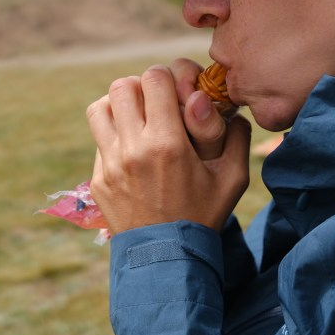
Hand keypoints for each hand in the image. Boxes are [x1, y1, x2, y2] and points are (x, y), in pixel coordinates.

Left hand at [87, 64, 250, 232]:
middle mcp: (134, 148)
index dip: (167, 76)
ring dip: (119, 106)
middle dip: (141, 87)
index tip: (175, 91)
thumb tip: (229, 108)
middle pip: (122, 85)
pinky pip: (98, 139)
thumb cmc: (204, 215)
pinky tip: (131, 150)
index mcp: (168, 143)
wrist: (167, 258)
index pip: (154, 78)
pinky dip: (112, 135)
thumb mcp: (233, 178)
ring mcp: (110, 164)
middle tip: (155, 102)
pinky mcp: (97, 178)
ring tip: (136, 119)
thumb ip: (236, 136)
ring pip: (100, 107)